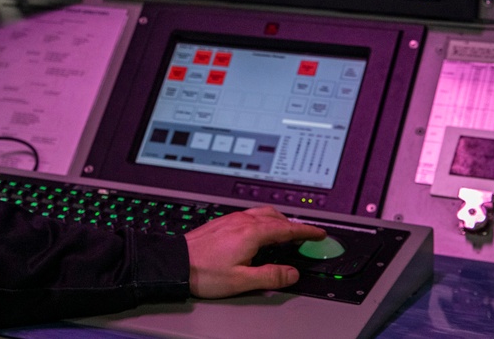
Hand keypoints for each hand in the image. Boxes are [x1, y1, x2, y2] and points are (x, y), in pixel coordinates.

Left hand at [184, 205, 325, 297]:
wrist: (175, 263)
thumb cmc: (204, 272)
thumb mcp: (242, 281)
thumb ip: (270, 276)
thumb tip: (291, 273)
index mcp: (251, 233)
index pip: (286, 228)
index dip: (305, 230)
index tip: (319, 232)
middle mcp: (241, 221)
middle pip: (275, 216)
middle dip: (293, 224)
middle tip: (305, 234)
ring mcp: (230, 220)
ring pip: (261, 213)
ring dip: (277, 220)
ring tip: (285, 231)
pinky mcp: (221, 223)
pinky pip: (249, 215)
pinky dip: (263, 220)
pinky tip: (259, 231)